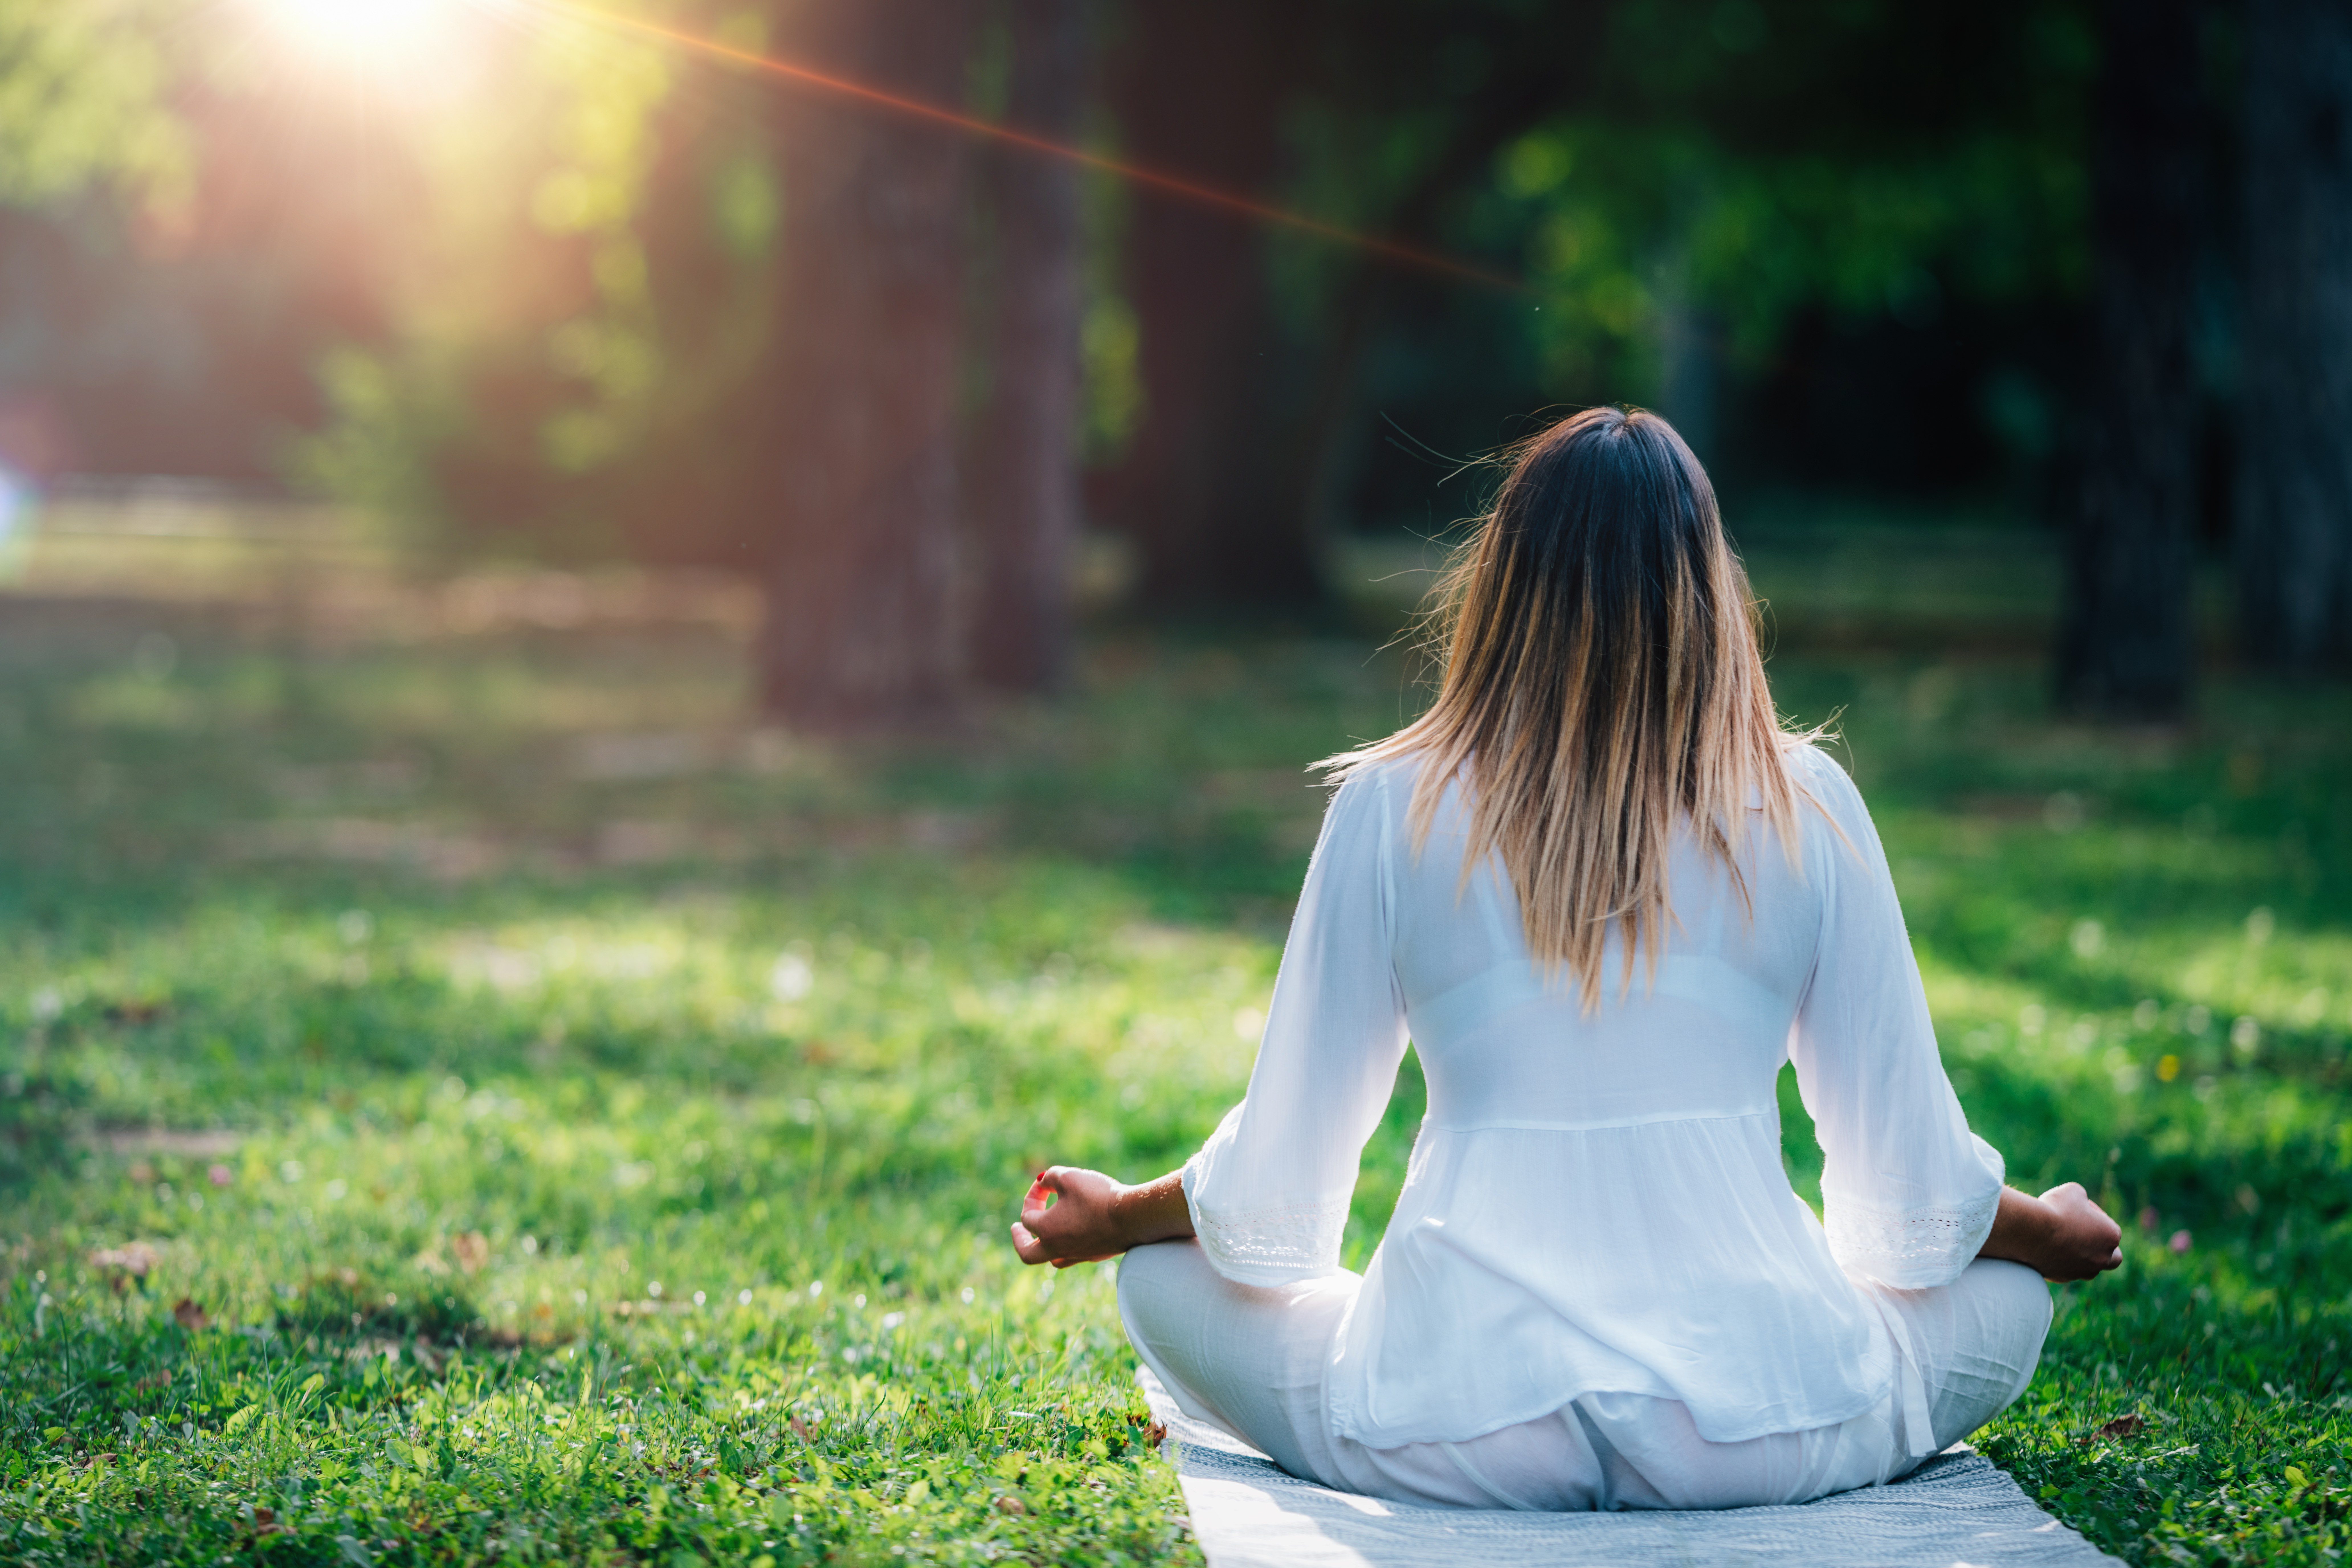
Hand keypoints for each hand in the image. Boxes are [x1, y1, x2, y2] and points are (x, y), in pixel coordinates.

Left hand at [1010, 1166, 1129, 1268]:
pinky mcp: (1095, 1255)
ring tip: (1044, 1235)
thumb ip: (1050, 1177)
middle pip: (1027, 1253)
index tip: (1043, 1183)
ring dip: (1043, 1246)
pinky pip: (1073, 1257)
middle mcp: (1057, 1247)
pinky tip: (1072, 1236)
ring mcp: (1077, 1254)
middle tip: (1016, 1228)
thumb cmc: (1097, 1196)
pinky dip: (1066, 1247)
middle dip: (1019, 1240)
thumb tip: (1043, 1181)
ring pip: (1051, 1258)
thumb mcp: (1069, 1177)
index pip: (1027, 1215)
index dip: (1032, 1195)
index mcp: (1046, 1229)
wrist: (1132, 1217)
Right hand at [2034, 1181, 2123, 1280]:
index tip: (2076, 1208)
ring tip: (2063, 1241)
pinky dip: (2060, 1261)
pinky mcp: (2062, 1277)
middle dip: (2103, 1248)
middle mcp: (2102, 1258)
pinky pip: (2066, 1270)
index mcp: (2111, 1236)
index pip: (2108, 1225)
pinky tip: (2047, 1247)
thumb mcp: (2073, 1192)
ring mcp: (2082, 1271)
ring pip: (2089, 1267)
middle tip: (2086, 1236)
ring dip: (2081, 1256)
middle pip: (2112, 1258)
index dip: (2093, 1214)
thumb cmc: (2055, 1209)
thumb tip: (2078, 1205)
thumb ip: (2082, 1200)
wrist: (2030, 1231)